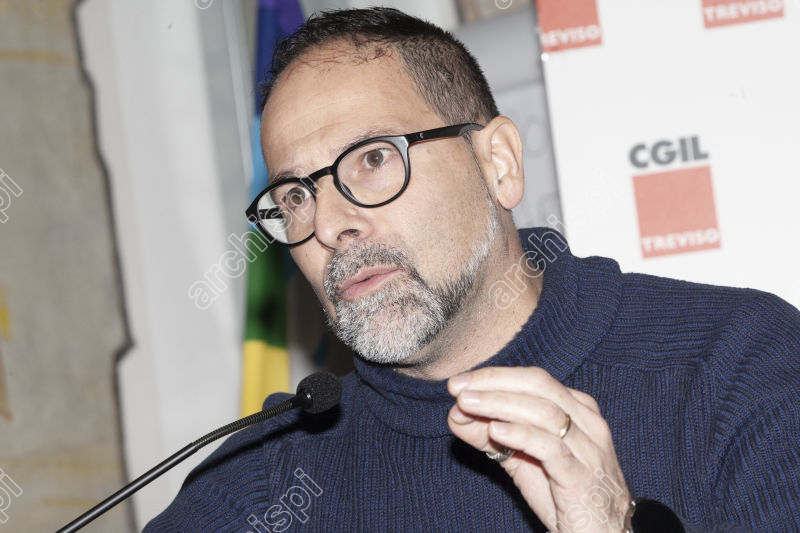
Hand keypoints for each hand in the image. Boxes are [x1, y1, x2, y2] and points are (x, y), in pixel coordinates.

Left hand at [447, 367, 630, 532]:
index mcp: (578, 409)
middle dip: (494, 383)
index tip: (459, 382)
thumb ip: (491, 435)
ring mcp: (588, 449)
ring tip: (467, 405)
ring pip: (543, 412)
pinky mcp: (582, 477)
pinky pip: (550, 448)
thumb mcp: (523, 460)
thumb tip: (455, 413)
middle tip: (458, 388)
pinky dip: (520, 435)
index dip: (495, 376)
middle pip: (539, 386)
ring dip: (499, 404)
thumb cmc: (565, 494)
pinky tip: (495, 431)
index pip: (534, 379)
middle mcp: (588, 422)